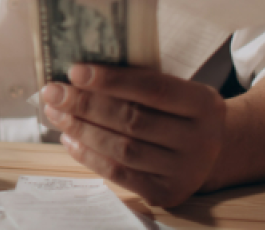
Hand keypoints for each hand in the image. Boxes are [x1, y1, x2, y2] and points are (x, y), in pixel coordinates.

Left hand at [43, 64, 225, 207]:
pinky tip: (69, 140)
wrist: (211, 153)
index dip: (112, 80)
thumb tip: (79, 75)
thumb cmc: (178, 113)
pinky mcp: (167, 193)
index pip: (153, 88)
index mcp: (205, 104)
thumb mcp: (174, 90)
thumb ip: (138, 81)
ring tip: (56, 114)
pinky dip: (89, 156)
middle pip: (132, 120)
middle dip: (85, 104)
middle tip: (54, 93)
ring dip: (82, 130)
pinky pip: (119, 174)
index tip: (75, 72)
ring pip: (123, 149)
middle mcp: (201, 139)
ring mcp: (185, 171)